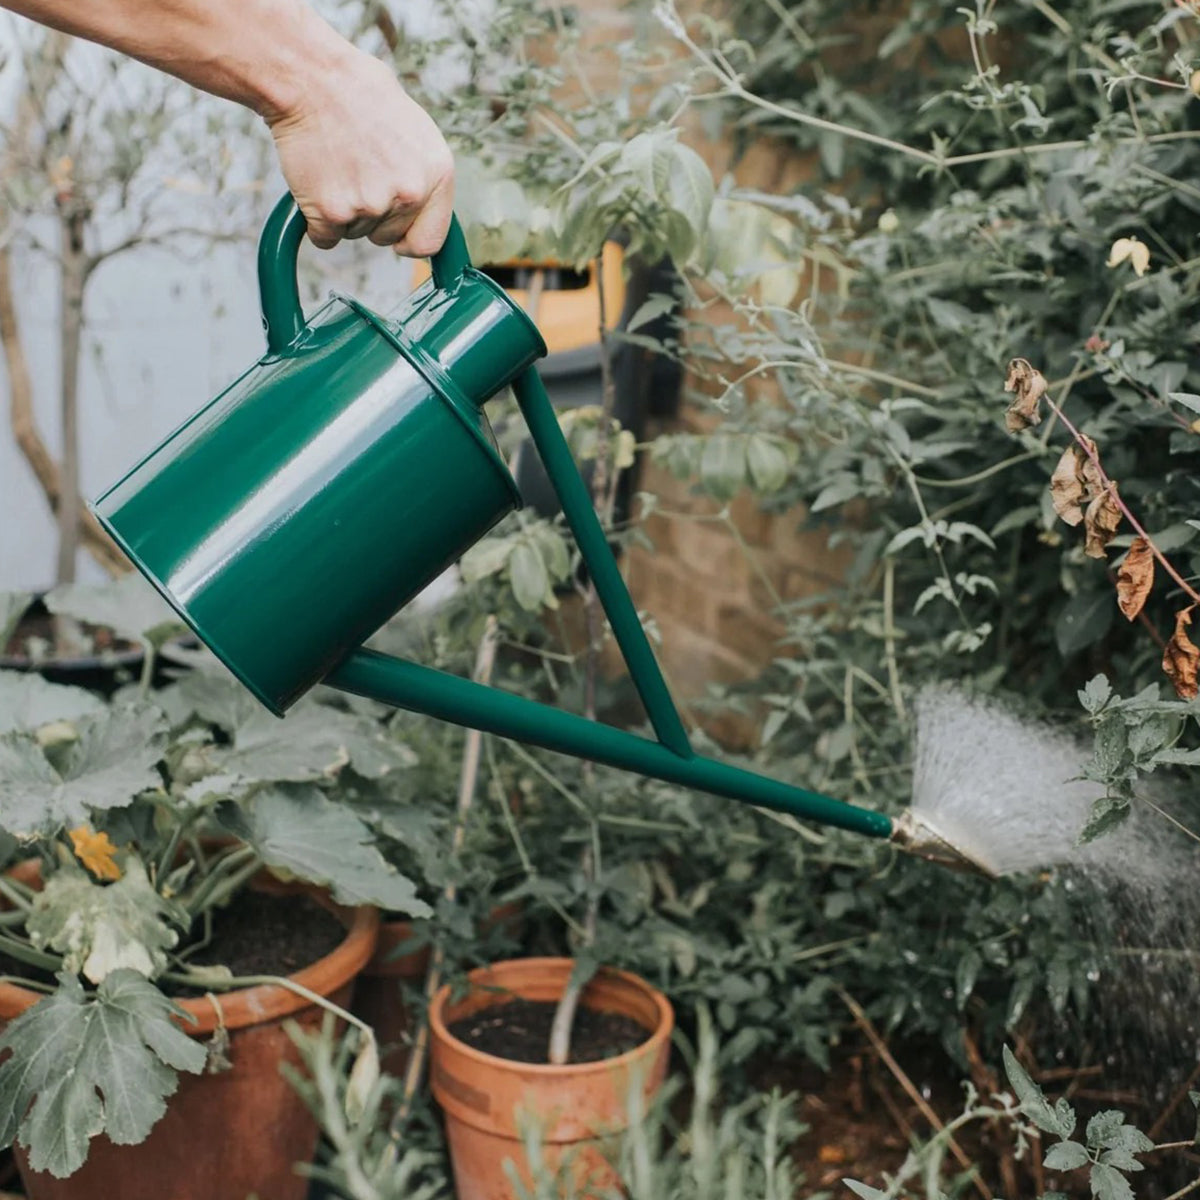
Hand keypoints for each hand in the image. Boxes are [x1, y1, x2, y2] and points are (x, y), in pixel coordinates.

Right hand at [265, 49, 453, 255]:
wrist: (313, 78)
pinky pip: (324, 237)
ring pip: (354, 233)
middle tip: (355, 173)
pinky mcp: (331, 212)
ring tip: (337, 165)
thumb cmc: (361, 96)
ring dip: (342, 210)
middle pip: (387, 237)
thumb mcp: (416, 132)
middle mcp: (410, 194)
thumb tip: (421, 210)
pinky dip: (316, 219)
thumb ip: (422, 177)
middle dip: (371, 216)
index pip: (430, 242)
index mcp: (438, 176)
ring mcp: (371, 206)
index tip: (398, 237)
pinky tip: (317, 181)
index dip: (410, 240)